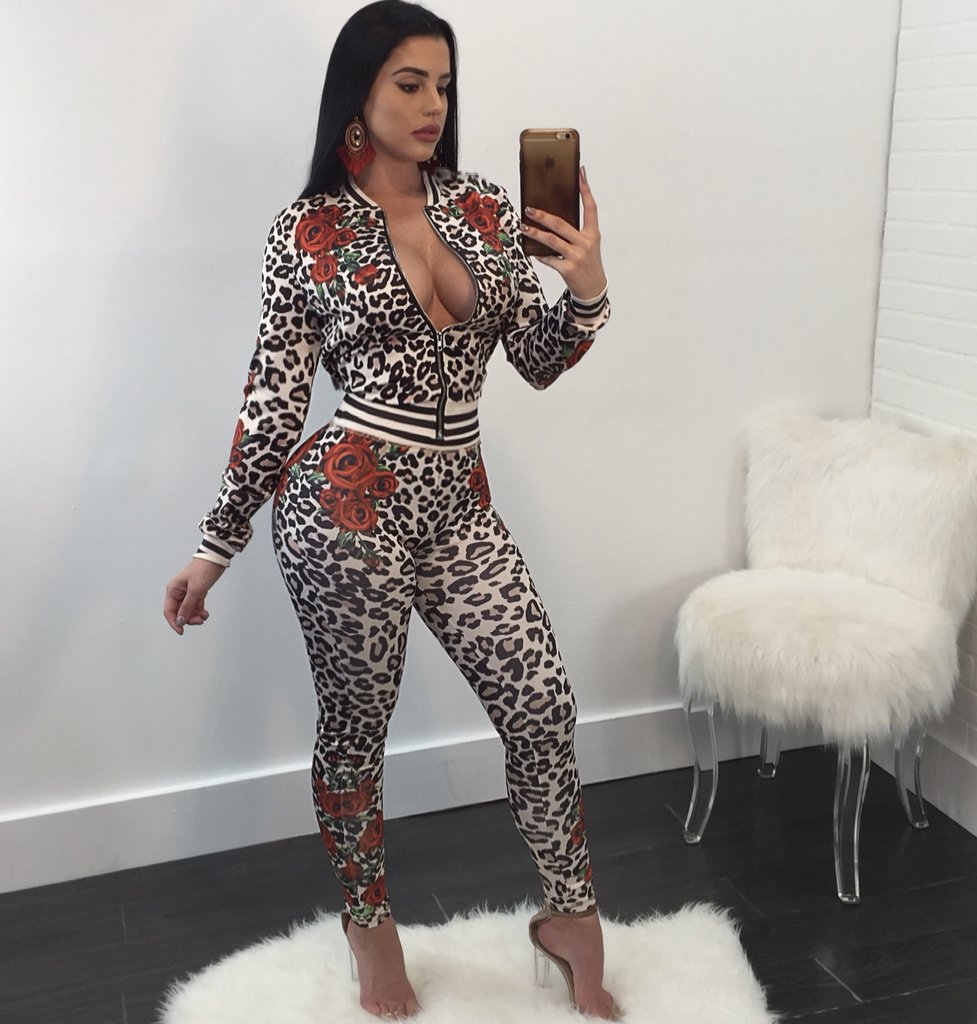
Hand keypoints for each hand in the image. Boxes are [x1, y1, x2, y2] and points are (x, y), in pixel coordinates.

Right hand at [164, 559, 225, 634]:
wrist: (215, 560)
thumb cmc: (203, 570)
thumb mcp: (195, 590)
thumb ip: (187, 606)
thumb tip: (180, 620)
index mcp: (173, 590)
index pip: (169, 611)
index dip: (174, 622)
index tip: (181, 631)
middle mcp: (178, 593)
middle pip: (179, 612)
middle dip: (188, 619)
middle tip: (198, 621)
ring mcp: (188, 594)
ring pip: (188, 611)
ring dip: (195, 616)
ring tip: (203, 617)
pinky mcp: (197, 593)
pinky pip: (195, 607)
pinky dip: (200, 612)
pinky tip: (205, 614)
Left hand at [519, 165, 605, 299]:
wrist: (593, 289)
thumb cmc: (587, 263)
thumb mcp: (587, 245)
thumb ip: (575, 232)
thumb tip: (552, 218)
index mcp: (593, 234)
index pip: (591, 207)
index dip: (586, 189)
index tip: (580, 172)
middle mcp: (586, 243)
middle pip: (561, 224)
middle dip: (543, 216)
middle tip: (529, 209)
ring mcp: (577, 257)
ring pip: (551, 241)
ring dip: (535, 233)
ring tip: (523, 227)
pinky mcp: (568, 269)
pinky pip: (549, 259)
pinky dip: (540, 255)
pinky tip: (532, 251)